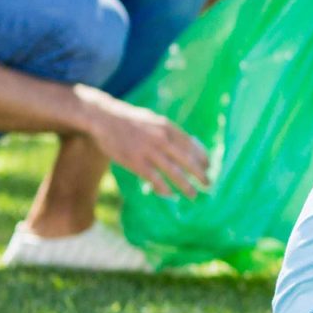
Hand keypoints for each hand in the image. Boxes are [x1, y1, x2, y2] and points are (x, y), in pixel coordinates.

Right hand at [78, 90, 210, 197]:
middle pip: (187, 161)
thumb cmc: (131, 120)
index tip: (208, 167)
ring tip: (193, 195)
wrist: (104, 117)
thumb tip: (189, 144)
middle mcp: (162, 139)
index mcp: (168, 127)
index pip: (192, 145)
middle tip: (208, 184)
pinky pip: (154, 179)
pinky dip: (163, 189)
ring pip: (173, 172)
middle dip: (200, 174)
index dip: (202, 158)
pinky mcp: (135, 162)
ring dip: (186, 186)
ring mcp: (148, 151)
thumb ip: (170, 132)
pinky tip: (170, 195)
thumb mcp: (154, 120)